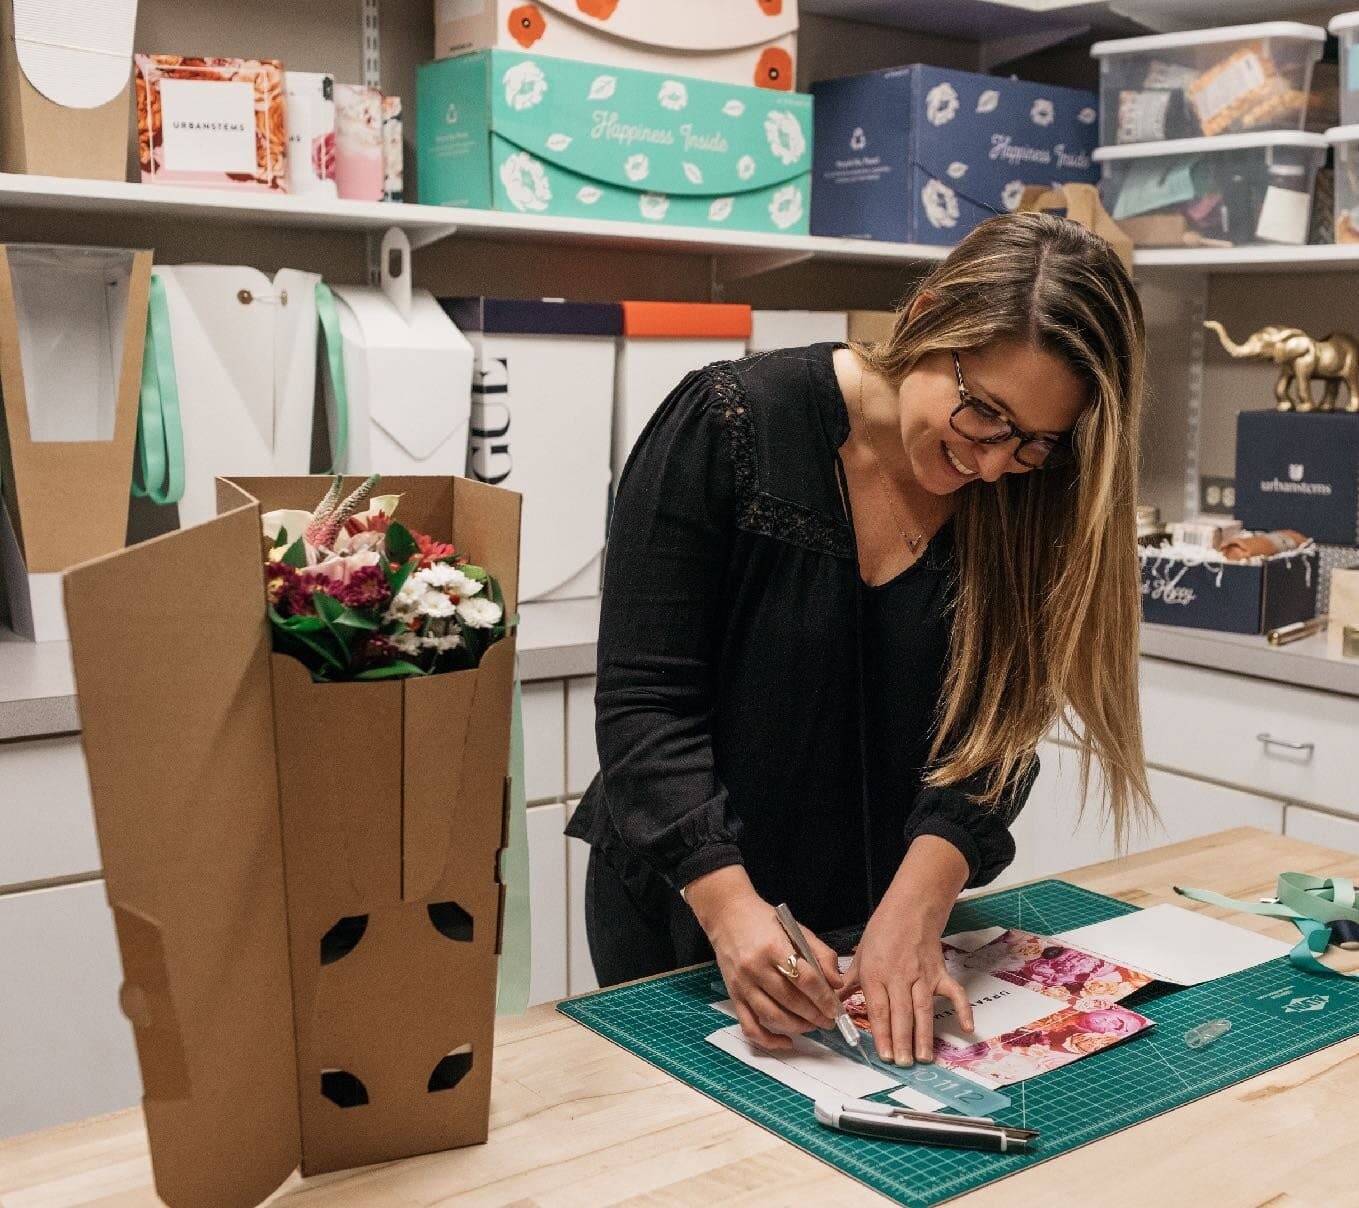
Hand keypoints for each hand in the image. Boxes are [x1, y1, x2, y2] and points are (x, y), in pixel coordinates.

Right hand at [684, 866, 843, 1050]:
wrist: (726, 914)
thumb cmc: (764, 920)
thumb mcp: (796, 929)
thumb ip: (820, 954)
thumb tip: (837, 983)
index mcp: (774, 947)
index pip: (805, 979)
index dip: (824, 998)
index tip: (836, 1010)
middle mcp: (755, 968)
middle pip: (791, 1001)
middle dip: (815, 1015)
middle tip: (830, 1021)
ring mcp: (742, 984)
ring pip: (773, 1016)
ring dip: (798, 1026)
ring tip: (813, 1025)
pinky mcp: (733, 995)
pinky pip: (750, 1026)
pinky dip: (769, 1040)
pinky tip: (787, 1041)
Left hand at [842, 903, 973, 1065]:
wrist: (910, 909)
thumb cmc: (882, 932)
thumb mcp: (859, 956)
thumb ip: (848, 983)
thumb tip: (832, 1002)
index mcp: (875, 974)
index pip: (879, 1009)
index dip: (882, 1034)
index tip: (884, 1055)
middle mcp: (899, 976)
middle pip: (901, 1013)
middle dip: (902, 1040)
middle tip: (903, 1063)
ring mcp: (922, 975)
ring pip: (923, 1009)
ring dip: (924, 1034)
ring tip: (923, 1057)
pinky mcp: (940, 973)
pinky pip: (954, 993)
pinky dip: (963, 1009)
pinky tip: (967, 1028)